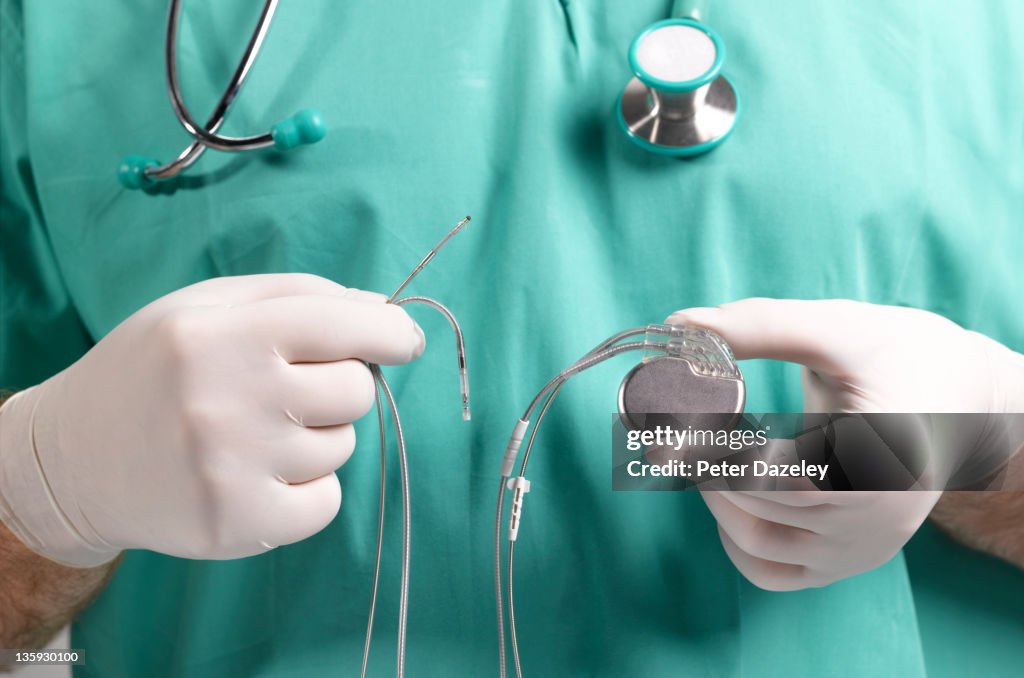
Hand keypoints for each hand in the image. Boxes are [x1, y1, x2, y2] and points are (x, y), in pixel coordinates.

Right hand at [0, 274, 424, 565]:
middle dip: (339, 386)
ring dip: (316, 437)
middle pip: (354, 390)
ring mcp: (233, 471)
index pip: (340, 326)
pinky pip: (329, 503)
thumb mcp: (206, 307)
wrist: (75, 463)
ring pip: (341, 446)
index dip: (389, 332)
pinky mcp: (239, 526)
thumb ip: (296, 296)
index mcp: (218, 336)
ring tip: (255, 433)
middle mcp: (226, 402)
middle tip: (291, 390)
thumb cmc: (153, 370)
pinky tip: (259, 474)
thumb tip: (381, 312)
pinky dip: (310, 489)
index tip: (405, 341)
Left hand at [666, 298, 1023, 589]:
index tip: (676, 423)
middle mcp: (875, 521)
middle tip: (670, 428)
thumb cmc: (903, 356)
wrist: (963, 396)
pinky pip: (774, 573)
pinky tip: (728, 497)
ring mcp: (861, 549)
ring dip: (715, 502)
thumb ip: (761, 325)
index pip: (772, 477)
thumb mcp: (839, 329)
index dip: (713, 454)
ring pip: (757, 545)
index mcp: (878, 462)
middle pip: (757, 509)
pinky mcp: (847, 560)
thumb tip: (680, 323)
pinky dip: (737, 542)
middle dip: (703, 468)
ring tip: (701, 453)